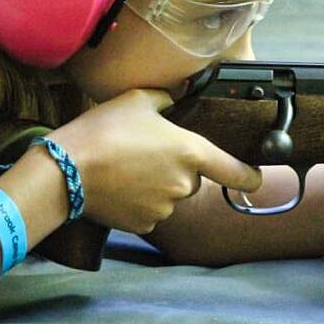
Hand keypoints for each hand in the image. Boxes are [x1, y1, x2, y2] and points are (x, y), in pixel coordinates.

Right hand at [49, 89, 261, 233]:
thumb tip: (175, 99)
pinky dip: (138, 202)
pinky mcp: (144, 224)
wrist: (67, 171)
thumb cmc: (104, 130)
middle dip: (177, 169)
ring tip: (125, 168)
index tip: (256, 178)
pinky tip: (118, 187)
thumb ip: (166, 100)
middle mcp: (184, 184)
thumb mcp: (137, 100)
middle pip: (192, 179)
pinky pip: (150, 211)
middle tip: (145, 153)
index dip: (250, 176)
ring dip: (156, 185)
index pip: (236, 171)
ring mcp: (165, 208)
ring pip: (170, 196)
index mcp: (191, 152)